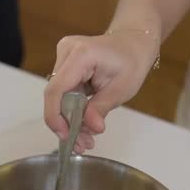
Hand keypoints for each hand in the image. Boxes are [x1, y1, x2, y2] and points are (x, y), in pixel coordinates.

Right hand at [44, 30, 158, 152]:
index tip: (65, 136)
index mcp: (81, 54)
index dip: (55, 116)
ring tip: (86, 141)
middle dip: (67, 124)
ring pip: (59, 99)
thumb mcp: (121, 89)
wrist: (133, 44)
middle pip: (56, 97)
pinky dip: (73, 113)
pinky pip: (64, 95)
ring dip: (71, 122)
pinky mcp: (64, 67)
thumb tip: (91, 128)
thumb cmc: (132, 63)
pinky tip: (84, 127)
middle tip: (82, 145)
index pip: (56, 89)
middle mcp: (66, 52)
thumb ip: (102, 108)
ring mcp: (63, 58)